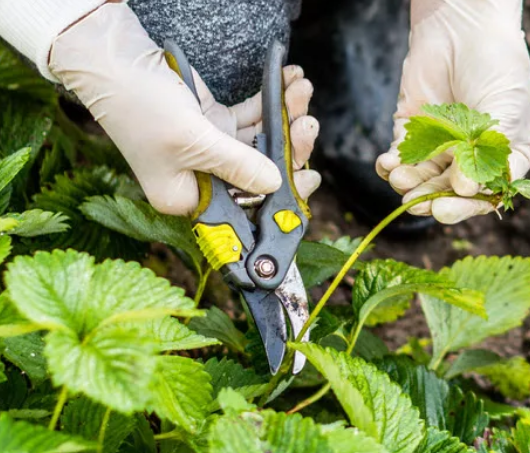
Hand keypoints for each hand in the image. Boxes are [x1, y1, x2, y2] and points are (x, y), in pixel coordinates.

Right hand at [48, 3, 319, 215]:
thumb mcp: (192, 141)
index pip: (244, 210)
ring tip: (300, 91)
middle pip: (260, 175)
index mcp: (187, 199)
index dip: (280, 197)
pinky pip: (250, 119)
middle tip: (307, 126)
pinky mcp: (212, 123)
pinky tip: (288, 81)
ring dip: (284, 117)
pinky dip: (269, 103)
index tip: (308, 178)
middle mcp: (200, 180)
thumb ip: (238, 165)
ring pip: (260, 143)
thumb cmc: (140, 105)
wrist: (114, 58)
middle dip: (288, 148)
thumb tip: (277, 184)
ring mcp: (209, 150)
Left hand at [375, 0, 529, 223]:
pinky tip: (387, 165)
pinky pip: (400, 158)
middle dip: (432, 199)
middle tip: (417, 203)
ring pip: (423, 179)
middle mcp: (471, 158)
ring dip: (410, 185)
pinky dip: (391, 166)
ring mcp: (441, 146)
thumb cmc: (497, 65)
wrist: (463, 26)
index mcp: (503, 158)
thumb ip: (489, 152)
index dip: (466, 207)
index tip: (446, 208)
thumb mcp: (507, 110)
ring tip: (400, 180)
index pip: (486, 194)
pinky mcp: (412, 132)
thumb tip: (465, 189)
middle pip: (451, 192)